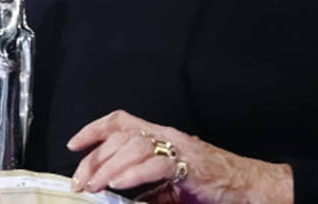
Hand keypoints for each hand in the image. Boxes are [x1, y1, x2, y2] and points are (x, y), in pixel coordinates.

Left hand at [66, 109, 291, 203]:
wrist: (244, 186)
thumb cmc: (208, 185)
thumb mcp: (169, 187)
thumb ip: (144, 190)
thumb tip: (115, 200)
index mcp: (160, 136)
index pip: (122, 121)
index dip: (95, 129)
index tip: (73, 145)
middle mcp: (167, 135)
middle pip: (121, 136)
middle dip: (95, 159)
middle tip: (80, 182)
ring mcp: (178, 146)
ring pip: (134, 147)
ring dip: (108, 168)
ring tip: (94, 186)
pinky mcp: (188, 163)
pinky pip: (155, 163)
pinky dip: (133, 173)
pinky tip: (118, 185)